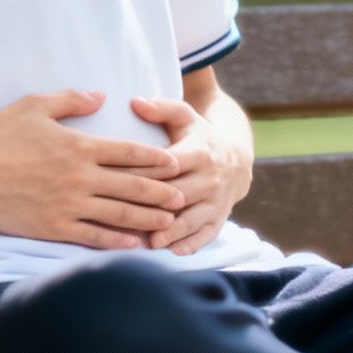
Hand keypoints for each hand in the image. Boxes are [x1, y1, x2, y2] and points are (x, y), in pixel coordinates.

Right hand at [0, 89, 189, 250]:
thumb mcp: (35, 106)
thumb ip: (72, 100)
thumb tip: (100, 95)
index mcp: (79, 146)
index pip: (127, 152)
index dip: (154, 158)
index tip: (175, 163)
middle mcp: (81, 176)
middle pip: (132, 185)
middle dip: (161, 192)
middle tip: (183, 196)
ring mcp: (69, 204)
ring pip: (119, 213)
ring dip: (147, 218)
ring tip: (169, 221)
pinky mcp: (54, 226)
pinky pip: (94, 236)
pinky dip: (117, 241)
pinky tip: (135, 244)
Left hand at [123, 95, 251, 255]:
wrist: (237, 159)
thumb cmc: (199, 136)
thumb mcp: (185, 117)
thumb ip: (161, 108)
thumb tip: (135, 102)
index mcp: (199, 152)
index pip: (169, 165)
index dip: (144, 173)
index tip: (116, 179)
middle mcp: (210, 178)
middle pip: (180, 194)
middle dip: (155, 206)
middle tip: (126, 216)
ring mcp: (217, 200)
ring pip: (194, 218)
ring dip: (173, 231)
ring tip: (151, 242)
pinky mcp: (220, 218)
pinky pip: (207, 233)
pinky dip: (192, 243)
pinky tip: (174, 251)